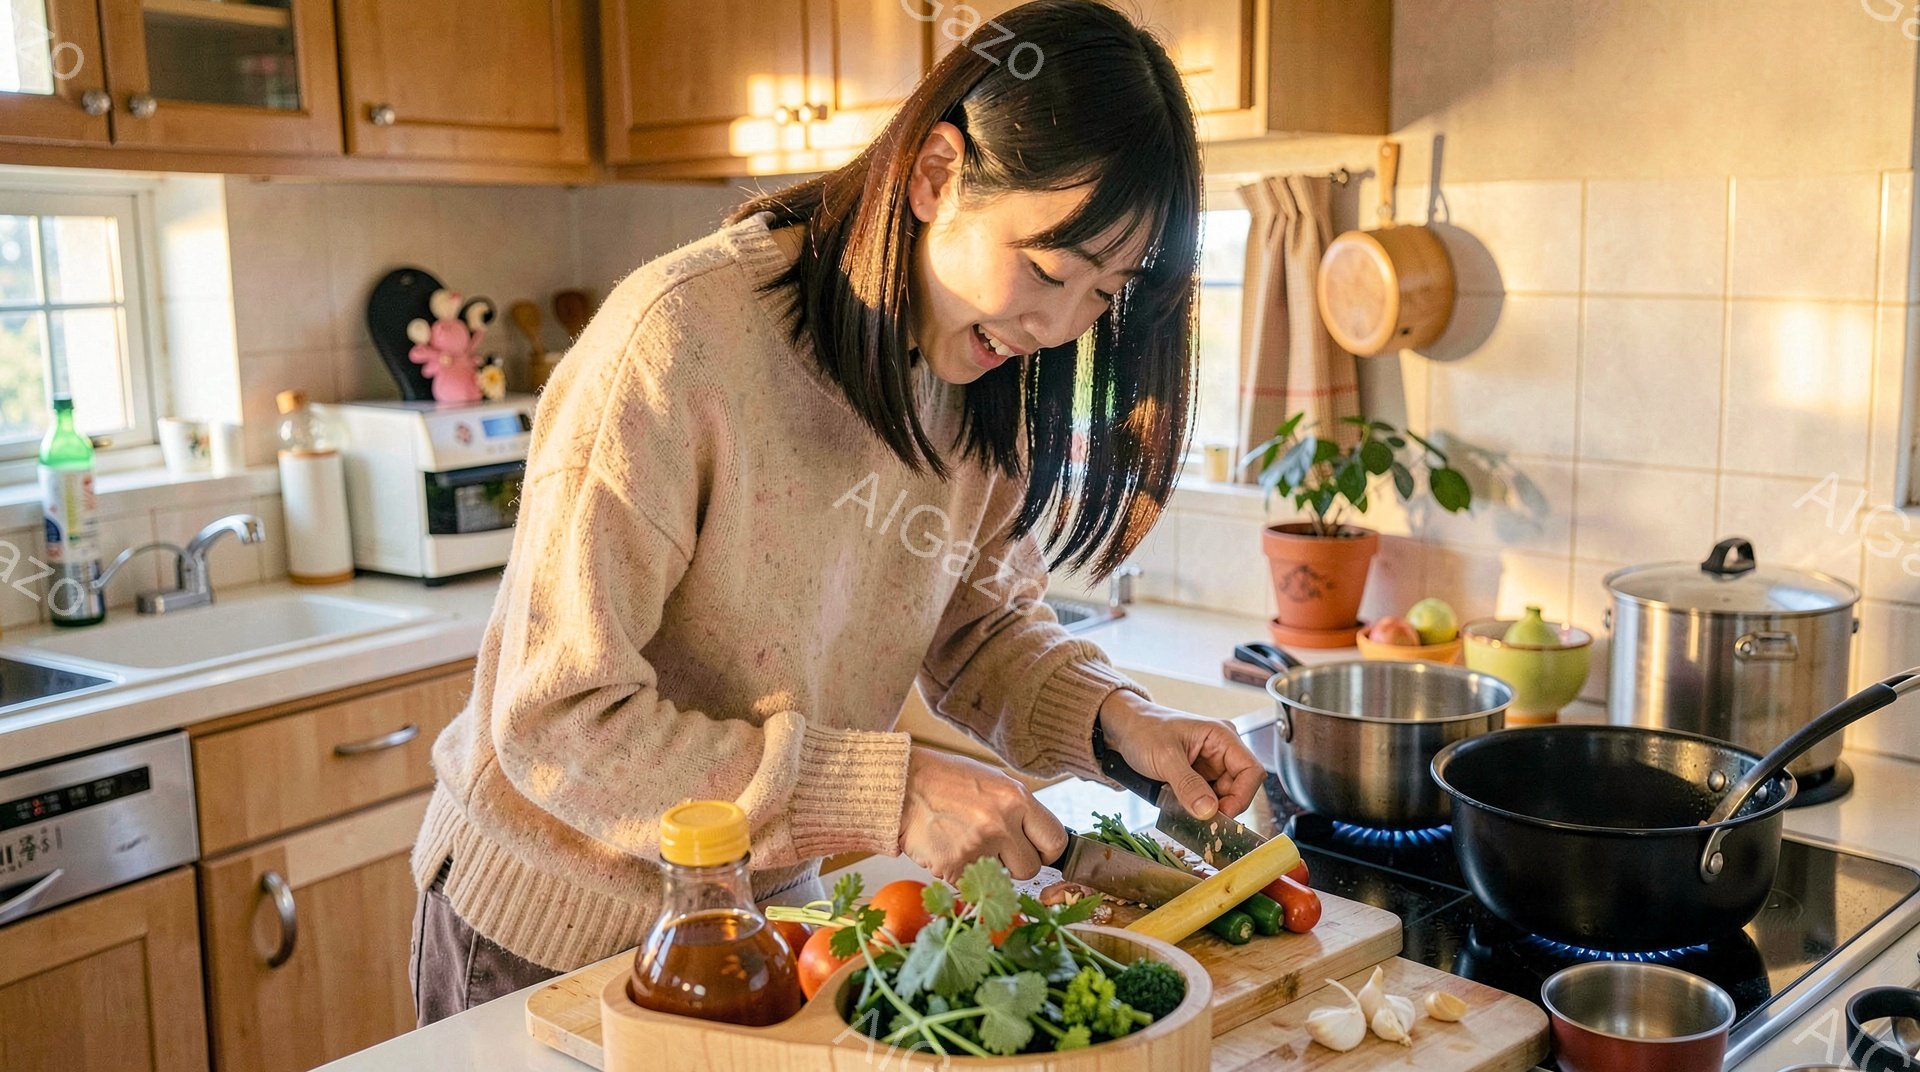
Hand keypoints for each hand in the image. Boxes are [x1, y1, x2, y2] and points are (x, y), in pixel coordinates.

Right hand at [900, 746, 1066, 882]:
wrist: (901, 785)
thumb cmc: (946, 780)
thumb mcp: (994, 781)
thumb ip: (1019, 809)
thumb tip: (1040, 836)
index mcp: (1016, 798)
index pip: (1056, 841)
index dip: (1046, 850)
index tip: (1036, 850)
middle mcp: (1000, 824)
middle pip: (1031, 869)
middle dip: (1015, 863)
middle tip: (995, 848)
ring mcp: (977, 847)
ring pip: (1000, 880)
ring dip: (987, 870)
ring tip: (967, 843)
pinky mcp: (953, 867)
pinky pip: (969, 884)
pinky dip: (960, 872)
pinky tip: (948, 848)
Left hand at [1097, 691, 1264, 820]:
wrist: (1123, 728)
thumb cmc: (1143, 731)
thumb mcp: (1165, 758)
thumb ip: (1188, 785)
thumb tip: (1209, 811)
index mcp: (1222, 737)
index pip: (1251, 771)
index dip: (1242, 796)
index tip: (1220, 815)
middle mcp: (1222, 750)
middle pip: (1239, 788)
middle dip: (1222, 806)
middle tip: (1200, 820)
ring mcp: (1212, 764)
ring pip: (1224, 797)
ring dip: (1208, 808)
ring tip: (1185, 809)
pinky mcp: (1200, 776)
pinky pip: (1208, 798)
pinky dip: (1198, 807)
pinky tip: (1182, 806)